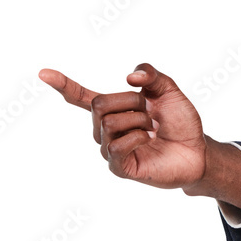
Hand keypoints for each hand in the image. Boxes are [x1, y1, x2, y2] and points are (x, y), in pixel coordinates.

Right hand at [39, 62, 206, 188]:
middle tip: (150, 112)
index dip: (64, 85)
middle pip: (98, 104)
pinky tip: (149, 140)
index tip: (43, 73)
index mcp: (114, 108)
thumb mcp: (169, 90)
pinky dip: (136, 138)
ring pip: (108, 124)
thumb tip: (129, 76)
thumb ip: (151, 75)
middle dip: (130, 101)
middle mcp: (106, 129)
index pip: (82, 97)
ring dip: (138, 121)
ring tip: (153, 129)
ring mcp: (110, 149)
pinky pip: (115, 147)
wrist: (198, 150)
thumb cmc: (181, 122)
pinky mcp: (119, 167)